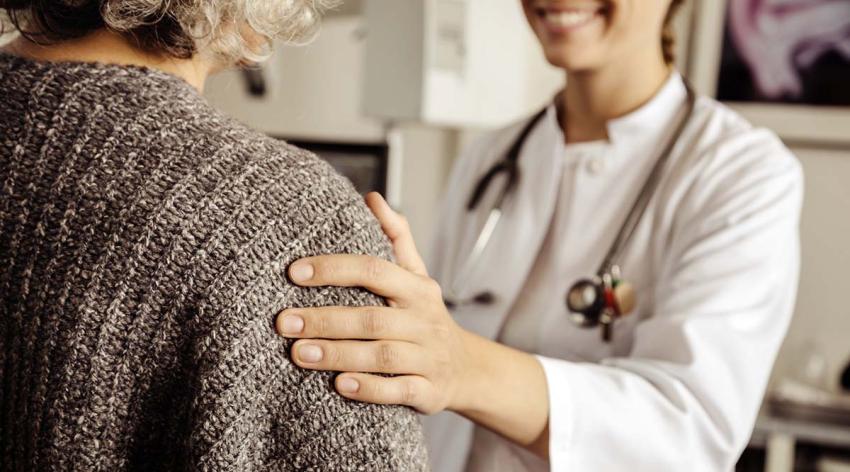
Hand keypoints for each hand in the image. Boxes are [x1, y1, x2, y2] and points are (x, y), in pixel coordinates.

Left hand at [276, 193, 474, 414]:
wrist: (467, 369)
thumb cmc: (426, 317)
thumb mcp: (417, 277)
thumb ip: (395, 238)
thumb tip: (372, 198)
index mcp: (417, 288)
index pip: (374, 271)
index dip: (334, 269)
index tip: (294, 272)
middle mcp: (424, 321)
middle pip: (372, 317)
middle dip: (325, 319)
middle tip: (283, 321)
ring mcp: (428, 357)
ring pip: (382, 356)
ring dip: (339, 354)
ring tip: (298, 353)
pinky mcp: (428, 391)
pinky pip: (400, 391)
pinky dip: (370, 389)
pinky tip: (340, 386)